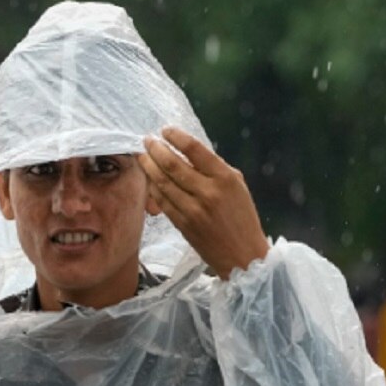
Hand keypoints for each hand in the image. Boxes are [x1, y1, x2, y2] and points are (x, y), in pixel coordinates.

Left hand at [137, 126, 268, 279]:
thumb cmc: (242, 217)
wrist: (243, 256)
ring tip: (142, 155)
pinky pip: (161, 200)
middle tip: (147, 140)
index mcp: (225, 178)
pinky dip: (152, 187)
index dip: (176, 137)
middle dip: (156, 149)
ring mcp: (192, 209)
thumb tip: (188, 152)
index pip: (195, 150)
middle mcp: (208, 192)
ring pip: (162, 182)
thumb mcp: (237, 186)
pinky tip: (148, 178)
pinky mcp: (181, 223)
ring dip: (149, 166)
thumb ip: (214, 169)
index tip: (165, 130)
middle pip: (172, 164)